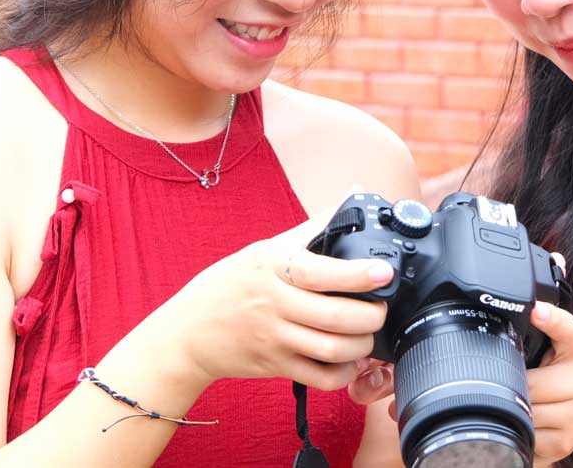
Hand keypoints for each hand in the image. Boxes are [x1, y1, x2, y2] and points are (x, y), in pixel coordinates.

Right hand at [145, 219, 395, 392]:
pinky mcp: (276, 366)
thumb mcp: (266, 249)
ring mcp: (275, 338)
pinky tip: (350, 361)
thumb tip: (354, 195)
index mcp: (274, 267)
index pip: (319, 271)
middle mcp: (275, 303)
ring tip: (368, 335)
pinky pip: (319, 378)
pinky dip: (343, 373)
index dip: (356, 274)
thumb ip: (314, 228)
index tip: (383, 272)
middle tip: (381, 308)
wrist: (188, 331)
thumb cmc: (232, 284)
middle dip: (370, 316)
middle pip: (333, 317)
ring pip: (331, 349)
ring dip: (361, 345)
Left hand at [345, 300, 572, 467]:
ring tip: (496, 402)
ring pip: (525, 410)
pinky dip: (511, 431)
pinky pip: (525, 435)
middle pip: (531, 380)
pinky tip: (509, 423)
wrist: (560, 423)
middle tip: (488, 379)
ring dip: (504, 407)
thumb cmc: (545, 377)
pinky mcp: (566, 443)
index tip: (537, 310)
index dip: (553, 319)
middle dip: (506, 381)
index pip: (569, 331)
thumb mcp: (544, 345)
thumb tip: (558, 258)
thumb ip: (543, 310)